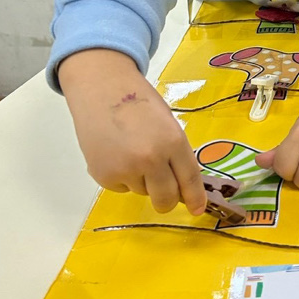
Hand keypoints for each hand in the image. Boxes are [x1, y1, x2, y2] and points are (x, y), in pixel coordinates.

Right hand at [58, 49, 206, 215]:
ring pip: (142, 192)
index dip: (195, 197)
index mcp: (173, 142)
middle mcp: (151, 159)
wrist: (101, 89)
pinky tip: (115, 153)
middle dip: (167, 200)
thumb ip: (175, 153)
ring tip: (131, 151)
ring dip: (142, 181)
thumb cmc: (138, 102)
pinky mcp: (104, 176)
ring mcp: (126, 169)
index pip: (189, 178)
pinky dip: (121, 177)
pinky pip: (121, 187)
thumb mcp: (167, 124)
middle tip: (164, 193)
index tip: (197, 209)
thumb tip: (182, 186)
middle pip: (166, 198)